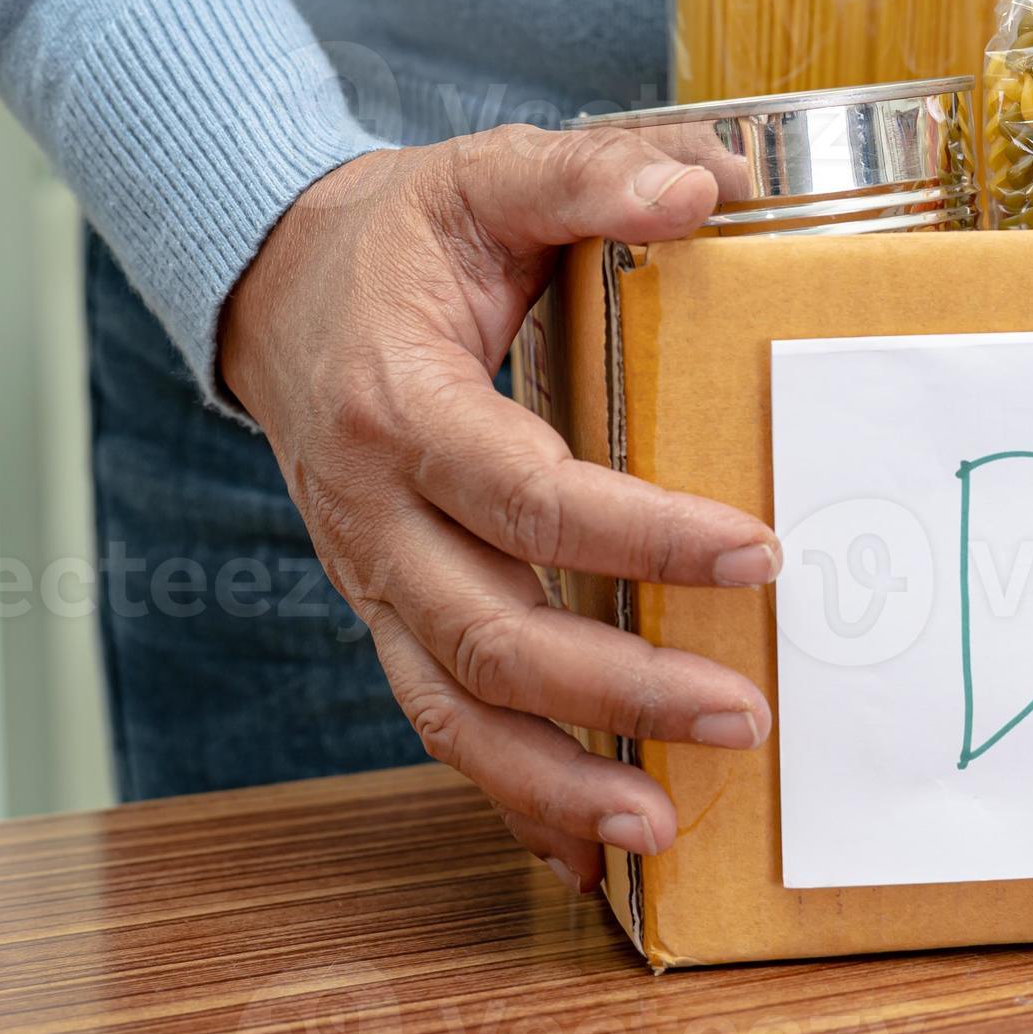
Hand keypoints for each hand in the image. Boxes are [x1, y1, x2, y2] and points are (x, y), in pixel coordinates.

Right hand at [218, 127, 777, 890]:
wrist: (277, 286)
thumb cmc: (401, 236)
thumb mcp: (485, 175)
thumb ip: (589, 174)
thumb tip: (709, 183)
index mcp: (397, 402)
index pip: (526, 493)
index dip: (641, 536)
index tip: (755, 552)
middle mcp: (371, 512)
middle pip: (491, 631)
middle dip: (619, 690)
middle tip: (744, 713)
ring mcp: (372, 578)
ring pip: (452, 707)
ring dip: (557, 780)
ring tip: (662, 829)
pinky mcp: (388, 614)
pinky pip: (440, 722)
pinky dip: (510, 797)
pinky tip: (589, 859)